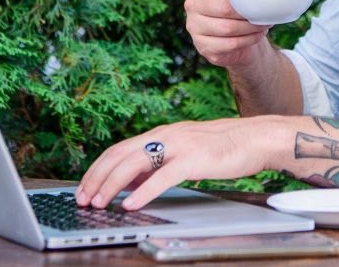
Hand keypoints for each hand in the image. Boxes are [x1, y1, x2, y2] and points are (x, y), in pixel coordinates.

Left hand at [75, 118, 283, 210]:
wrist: (255, 138)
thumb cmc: (223, 147)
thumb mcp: (183, 152)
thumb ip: (158, 162)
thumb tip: (132, 180)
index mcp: (161, 134)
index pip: (118, 149)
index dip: (97, 169)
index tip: (84, 187)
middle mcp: (165, 135)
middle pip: (119, 154)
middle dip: (96, 178)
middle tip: (83, 198)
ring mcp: (178, 145)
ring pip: (134, 164)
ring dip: (112, 185)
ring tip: (100, 202)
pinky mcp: (193, 159)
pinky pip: (162, 176)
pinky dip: (143, 192)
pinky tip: (132, 204)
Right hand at [184, 0, 272, 67]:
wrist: (238, 35)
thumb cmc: (241, 3)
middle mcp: (193, 4)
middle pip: (223, 8)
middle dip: (248, 12)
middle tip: (266, 13)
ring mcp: (194, 27)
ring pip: (227, 28)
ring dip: (250, 28)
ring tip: (264, 25)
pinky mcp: (203, 46)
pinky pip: (229, 44)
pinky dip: (247, 41)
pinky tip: (256, 36)